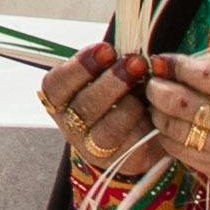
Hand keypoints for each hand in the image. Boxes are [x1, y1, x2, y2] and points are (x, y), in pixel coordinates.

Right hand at [39, 40, 162, 177]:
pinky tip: (153, 109)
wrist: (140, 130)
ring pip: (107, 130)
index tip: (106, 49)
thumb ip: (109, 63)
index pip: (56, 85)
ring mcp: (94, 149)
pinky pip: (134, 144)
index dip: (80, 66)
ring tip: (148, 87)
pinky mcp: (122, 162)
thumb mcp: (108, 74)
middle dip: (112, 81)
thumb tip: (127, 47)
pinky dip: (146, 123)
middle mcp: (71, 127)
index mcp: (60, 101)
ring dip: (130, 104)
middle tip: (136, 62)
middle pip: (84, 107)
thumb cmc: (120, 93)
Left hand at [140, 48, 209, 197]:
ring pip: (174, 128)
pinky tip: (171, 123)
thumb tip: (173, 65)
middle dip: (159, 88)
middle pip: (183, 104)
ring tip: (160, 101)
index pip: (207, 74)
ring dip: (159, 111)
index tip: (165, 60)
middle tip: (154, 81)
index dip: (178, 65)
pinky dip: (167, 133)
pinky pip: (177, 150)